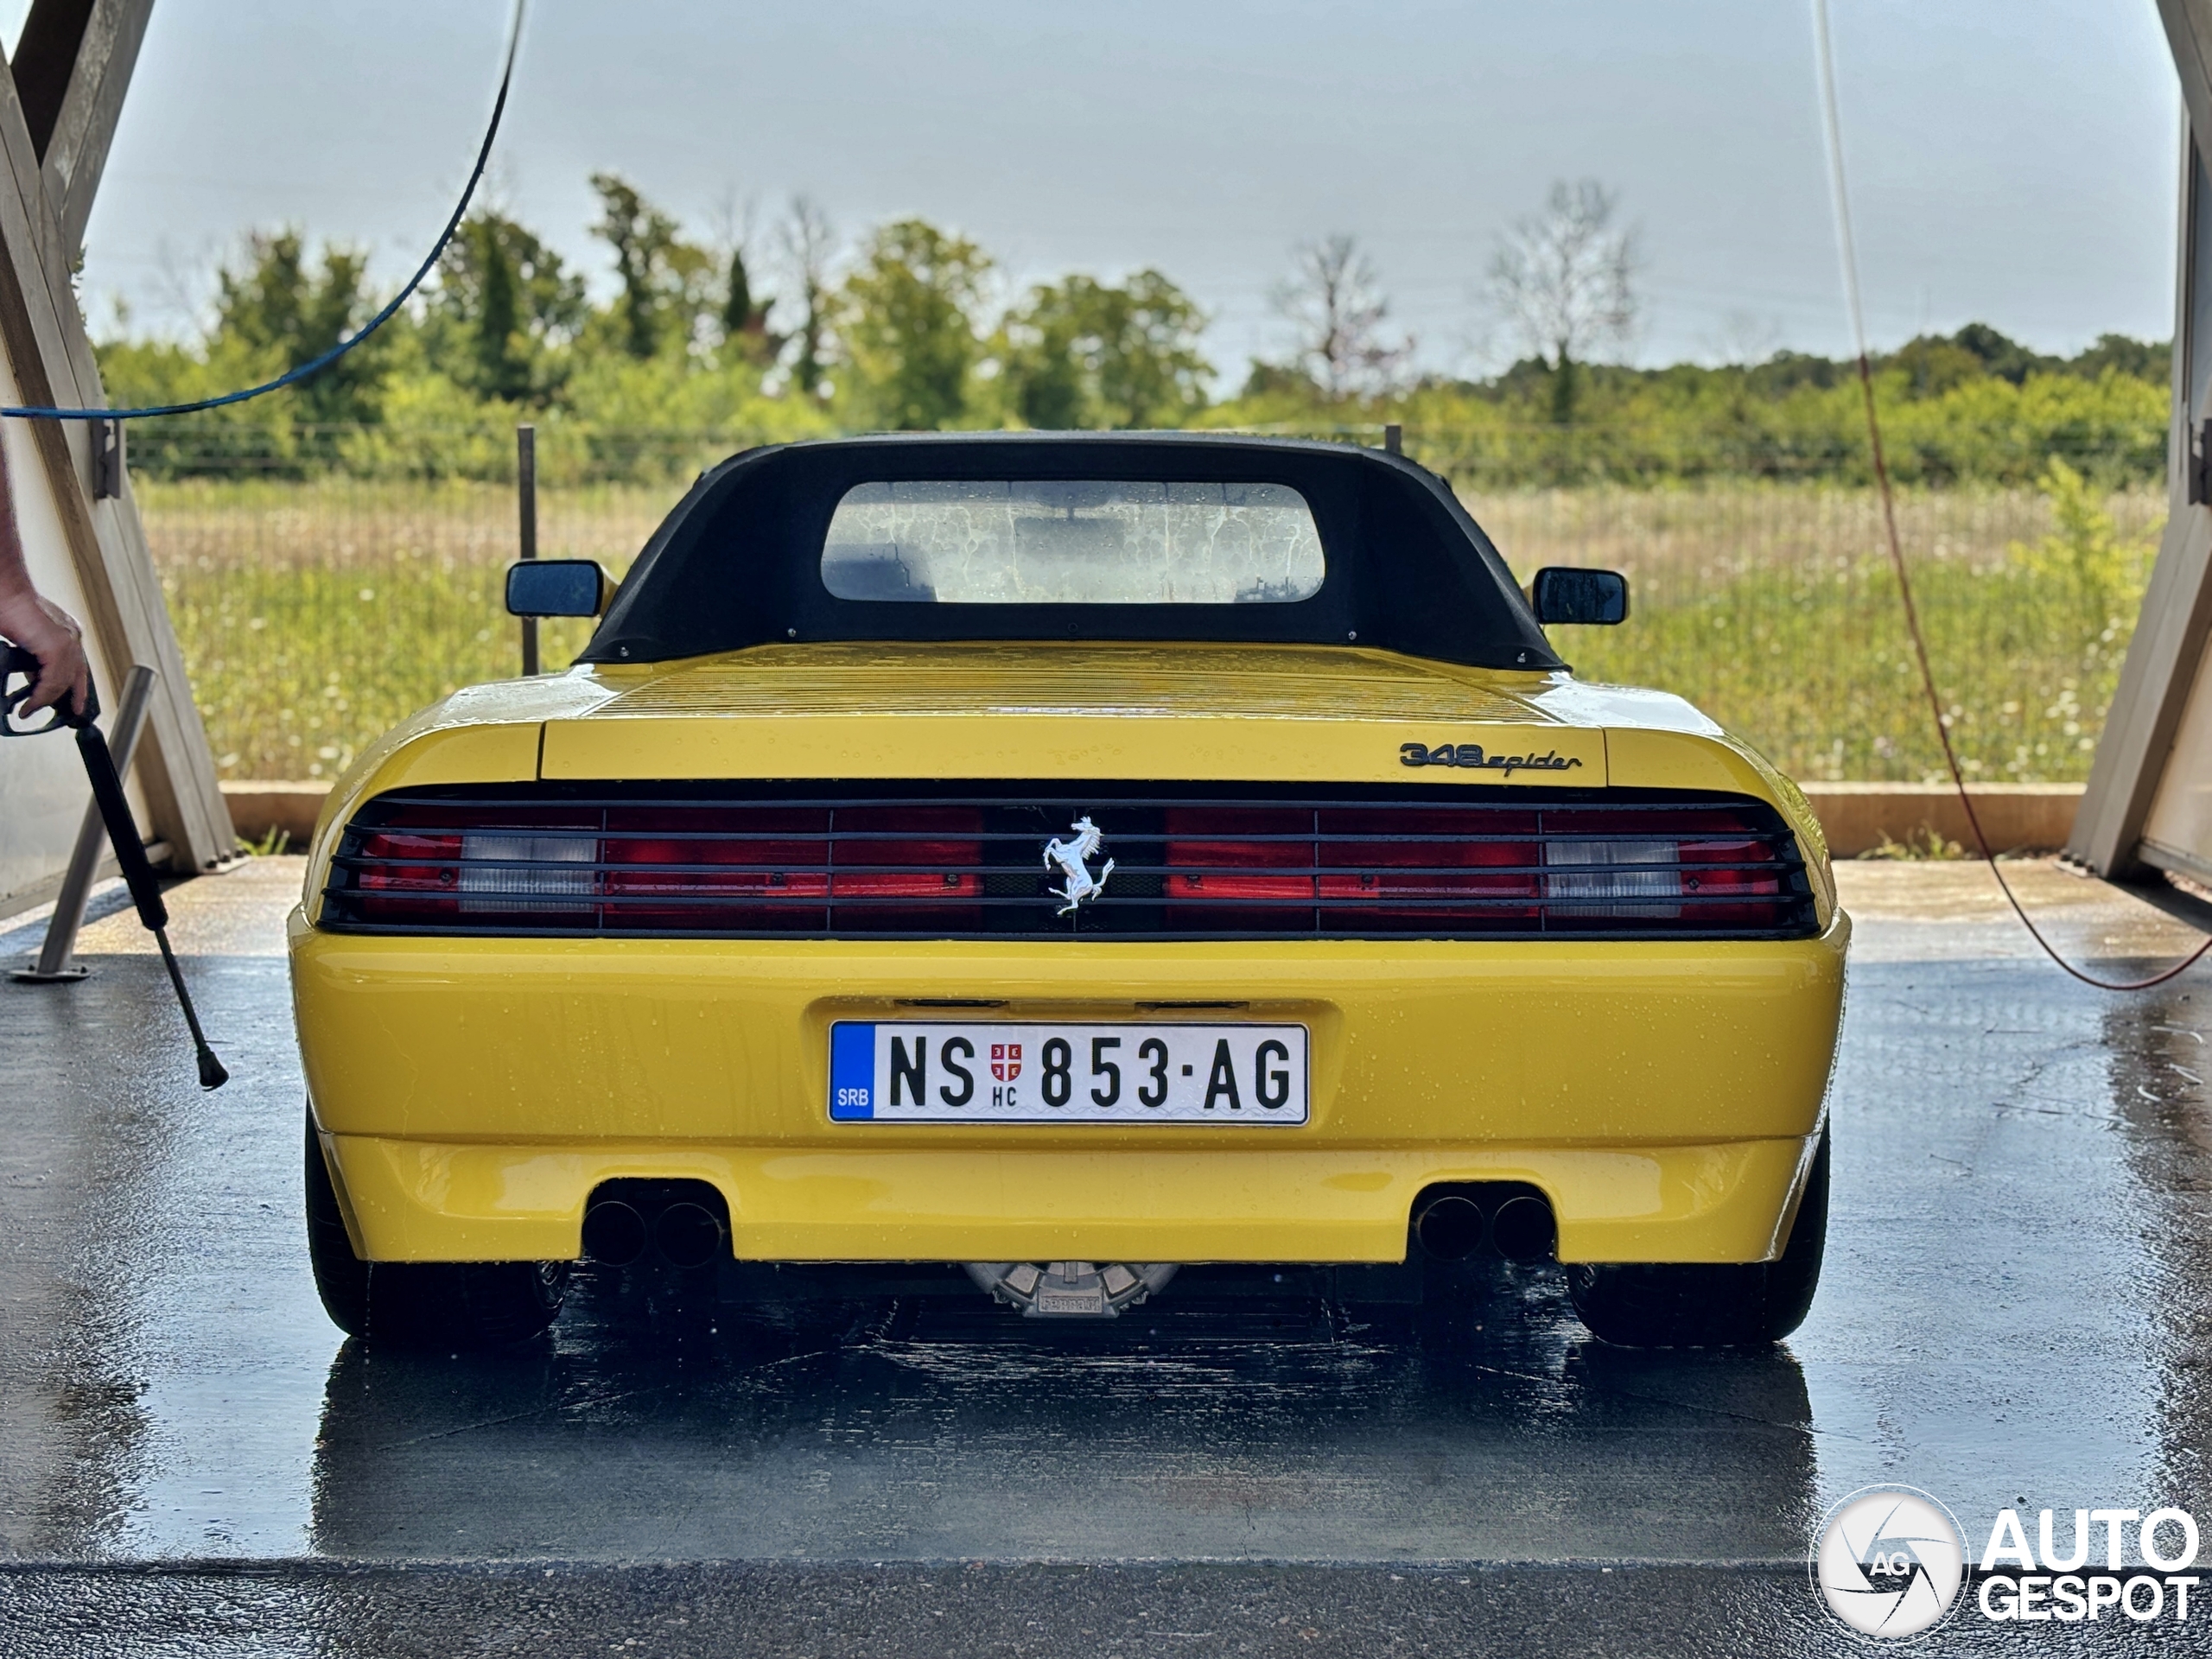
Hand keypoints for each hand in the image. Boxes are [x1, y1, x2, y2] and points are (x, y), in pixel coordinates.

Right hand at [0, 588, 89, 716]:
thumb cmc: (10, 607)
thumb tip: (34, 677)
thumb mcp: (28, 637)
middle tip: (42, 709)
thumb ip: (36, 656)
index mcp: (68, 633)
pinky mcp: (56, 648)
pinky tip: (30, 704)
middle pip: (73, 678)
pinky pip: (52, 682)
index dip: (77, 690)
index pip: (78, 668)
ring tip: (30, 709)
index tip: (74, 706)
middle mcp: (72, 637)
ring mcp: (67, 642)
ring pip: (62, 683)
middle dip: (60, 699)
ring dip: (45, 699)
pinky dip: (40, 696)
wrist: (6, 590)